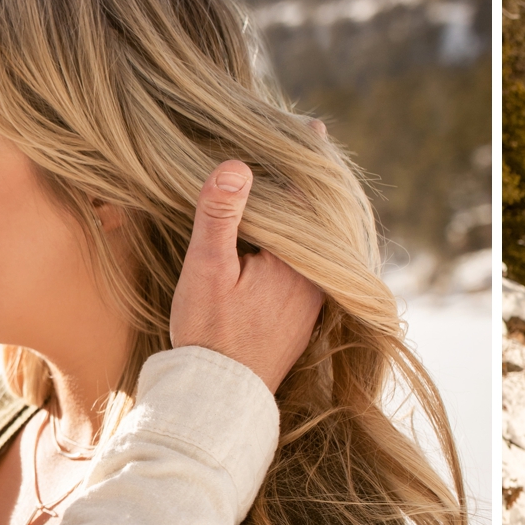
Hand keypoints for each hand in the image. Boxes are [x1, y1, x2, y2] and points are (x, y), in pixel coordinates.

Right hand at [169, 160, 322, 390]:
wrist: (219, 398)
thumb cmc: (209, 333)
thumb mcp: (206, 268)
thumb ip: (221, 215)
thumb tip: (236, 164)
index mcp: (299, 261)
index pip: (310, 197)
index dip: (305, 160)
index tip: (311, 127)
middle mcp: (316, 280)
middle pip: (317, 220)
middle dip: (309, 186)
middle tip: (304, 145)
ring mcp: (312, 302)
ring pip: (314, 247)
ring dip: (304, 217)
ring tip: (293, 183)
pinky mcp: (301, 319)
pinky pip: (308, 269)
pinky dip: (299, 245)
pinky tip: (283, 238)